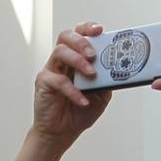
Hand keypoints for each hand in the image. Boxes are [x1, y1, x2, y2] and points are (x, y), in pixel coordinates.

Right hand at [28, 23, 111, 147]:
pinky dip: (73, 90)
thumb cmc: (80, 111)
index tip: (100, 30)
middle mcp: (62, 60)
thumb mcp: (101, 95)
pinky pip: (57, 80)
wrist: (62, 132)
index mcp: (76, 58)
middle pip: (66, 36)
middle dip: (81, 41)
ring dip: (77, 60)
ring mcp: (51, 70)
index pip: (79, 34)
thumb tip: (118, 68)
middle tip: (93, 54)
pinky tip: (83, 100)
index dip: (88, 28)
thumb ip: (107, 80)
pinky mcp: (43, 82)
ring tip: (91, 74)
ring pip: (60, 52)